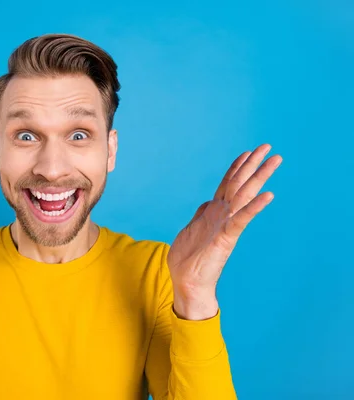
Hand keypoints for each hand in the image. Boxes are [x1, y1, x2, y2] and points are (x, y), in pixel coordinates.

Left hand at [168, 144, 281, 319]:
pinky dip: (254, 207)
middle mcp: (222, 215)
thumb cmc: (189, 259)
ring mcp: (226, 225)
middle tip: (269, 147)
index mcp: (213, 212)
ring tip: (274, 161)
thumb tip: (208, 202)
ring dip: (259, 177)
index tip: (247, 152)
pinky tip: (268, 195)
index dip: (236, 167)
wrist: (187, 283)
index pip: (227, 184)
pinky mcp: (226, 238)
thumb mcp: (192, 228)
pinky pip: (241, 220)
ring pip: (244, 195)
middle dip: (254, 165)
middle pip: (240, 184)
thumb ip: (202, 214)